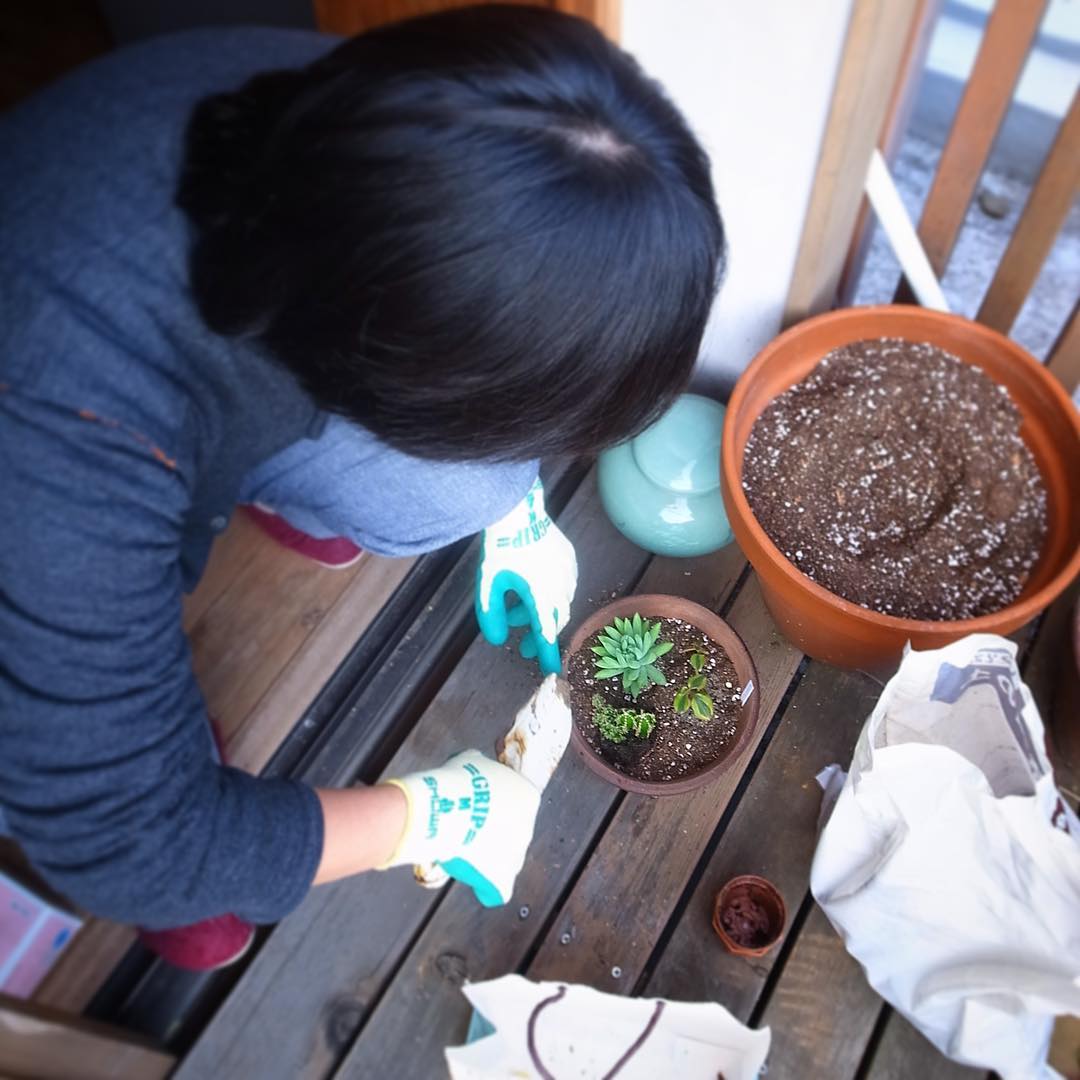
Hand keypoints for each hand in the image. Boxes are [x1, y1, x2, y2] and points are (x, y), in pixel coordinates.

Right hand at [380, 750, 541, 906]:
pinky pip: (498, 887)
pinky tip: (475, 880)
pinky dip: (487, 886)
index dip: (496, 806)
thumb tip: (475, 767)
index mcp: (527, 795)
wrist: (442, 807)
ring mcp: (517, 854)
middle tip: (468, 829)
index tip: (479, 807)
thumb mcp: (471, 762)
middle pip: (512, 833)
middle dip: (493, 833)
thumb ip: (481, 768)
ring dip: (489, 857)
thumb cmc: (455, 783)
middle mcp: (528, 825)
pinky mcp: (502, 877)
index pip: (517, 803)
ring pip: (506, 860)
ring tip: (464, 851)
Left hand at [475, 478, 577, 674]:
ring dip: (542, 611)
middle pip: (554, 618)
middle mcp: (561, 584)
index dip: (548, 652)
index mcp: (542, 594)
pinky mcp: (569, 556)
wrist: (518, 509)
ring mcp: (568, 569)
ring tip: (518, 609)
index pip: (546, 631)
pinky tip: (534, 589)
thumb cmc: (501, 546)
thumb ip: (491, 614)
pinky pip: (565, 583)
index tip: (551, 669)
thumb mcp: (489, 583)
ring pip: (560, 601)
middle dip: (539, 633)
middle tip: (522, 645)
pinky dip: (552, 594)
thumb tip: (498, 640)